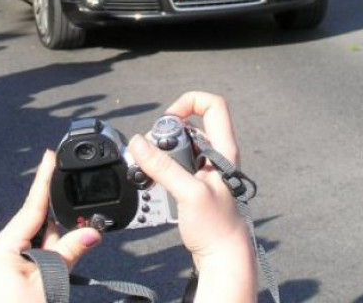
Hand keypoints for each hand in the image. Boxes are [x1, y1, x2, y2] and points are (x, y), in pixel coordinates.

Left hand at [0, 151, 100, 302]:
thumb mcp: (48, 282)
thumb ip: (69, 252)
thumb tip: (91, 232)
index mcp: (3, 246)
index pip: (31, 207)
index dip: (44, 180)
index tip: (51, 156)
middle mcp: (2, 249)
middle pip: (40, 224)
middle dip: (60, 228)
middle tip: (71, 237)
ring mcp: (8, 262)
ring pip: (43, 241)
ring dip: (59, 247)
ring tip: (62, 267)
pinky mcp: (16, 274)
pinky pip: (40, 255)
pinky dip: (54, 257)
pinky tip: (61, 267)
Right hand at [128, 92, 255, 300]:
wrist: (224, 258)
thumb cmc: (217, 228)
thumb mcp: (188, 193)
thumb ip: (163, 167)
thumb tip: (138, 143)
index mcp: (224, 150)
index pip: (213, 105)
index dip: (189, 103)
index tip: (168, 120)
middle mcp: (217, 155)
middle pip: (189, 125)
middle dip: (165, 134)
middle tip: (152, 152)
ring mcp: (206, 169)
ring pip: (179, 146)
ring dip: (160, 154)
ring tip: (149, 170)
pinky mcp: (196, 183)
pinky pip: (175, 165)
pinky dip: (161, 169)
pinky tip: (153, 182)